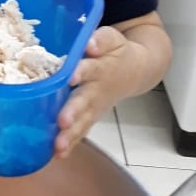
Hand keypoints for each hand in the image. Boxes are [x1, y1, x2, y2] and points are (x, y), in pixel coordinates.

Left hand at [54, 25, 136, 159]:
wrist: (137, 70)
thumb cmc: (118, 53)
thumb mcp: (113, 39)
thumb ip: (101, 40)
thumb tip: (90, 44)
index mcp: (100, 68)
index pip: (90, 68)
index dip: (81, 71)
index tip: (72, 76)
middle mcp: (96, 90)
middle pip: (84, 102)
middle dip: (73, 112)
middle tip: (63, 121)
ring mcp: (94, 106)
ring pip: (83, 122)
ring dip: (71, 135)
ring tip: (58, 146)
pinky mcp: (92, 117)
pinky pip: (81, 131)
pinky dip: (71, 144)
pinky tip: (58, 155)